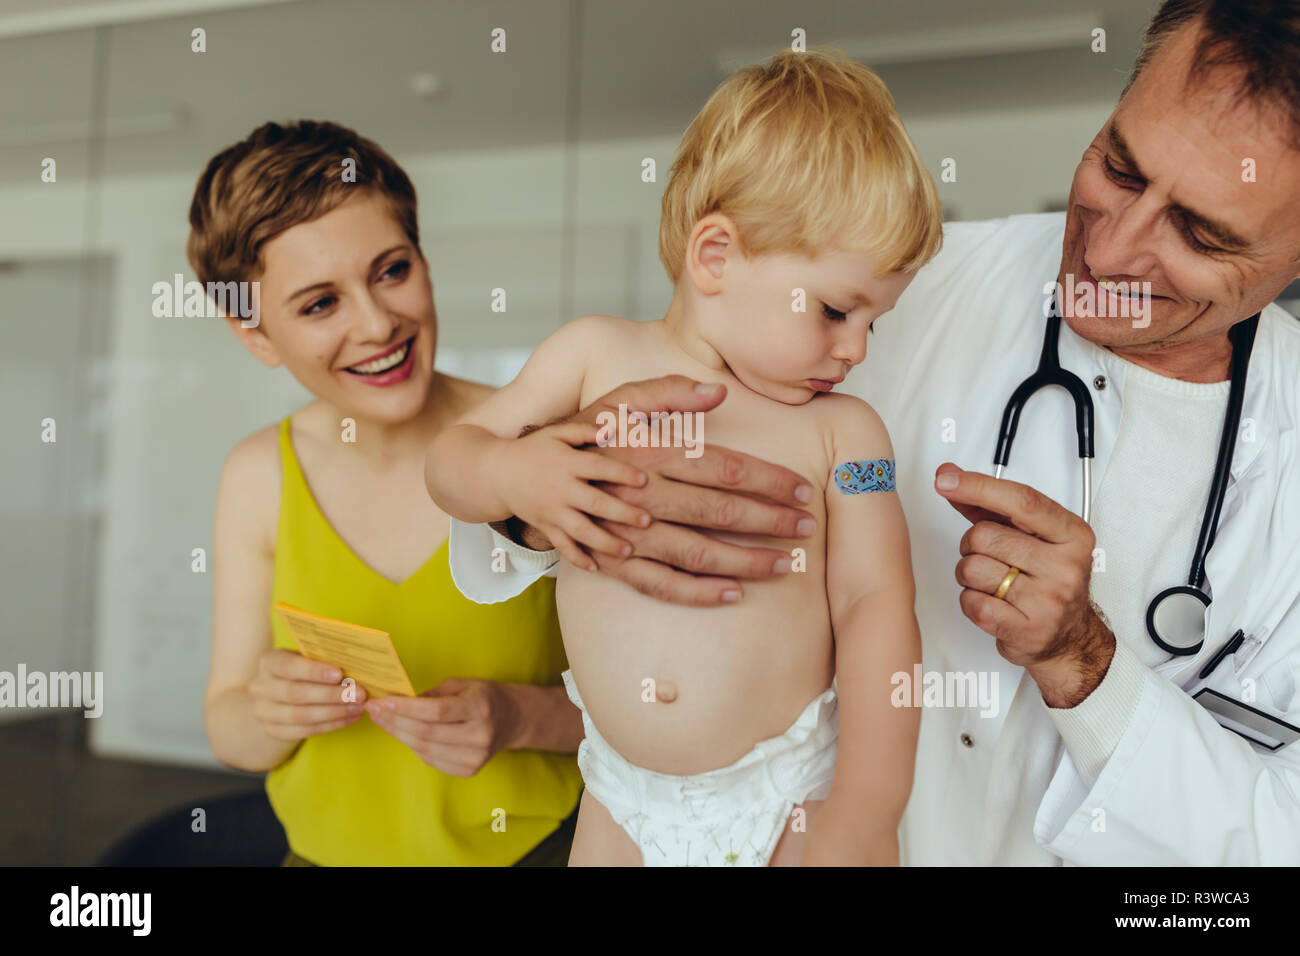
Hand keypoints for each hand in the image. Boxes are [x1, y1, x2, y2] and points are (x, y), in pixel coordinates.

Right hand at [246, 648, 366, 740]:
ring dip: (334, 712)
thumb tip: (356, 666)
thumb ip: (323, 660)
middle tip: (358, 694)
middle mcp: (260, 687)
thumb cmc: (301, 671)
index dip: (314, 671)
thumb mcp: (306, 659)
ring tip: (357, 708)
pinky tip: (348, 719)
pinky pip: (303, 731)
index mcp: (269, 662)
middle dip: (330, 695)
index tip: (339, 674)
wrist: (277, 696)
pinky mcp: (273, 730)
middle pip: (296, 694)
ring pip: (300, 715)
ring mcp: (264, 711)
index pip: (289, 666)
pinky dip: (329, 725)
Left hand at [364, 677, 519, 775]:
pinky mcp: (469, 770)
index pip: (436, 711)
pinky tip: (404, 734)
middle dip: (394, 722)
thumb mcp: (461, 685)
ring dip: (398, 735)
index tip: (382, 702)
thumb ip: (431, 694)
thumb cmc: (482, 697)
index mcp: (480, 707)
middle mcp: (480, 735)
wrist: (512, 720)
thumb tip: (395, 703)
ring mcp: (475, 757)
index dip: (405, 708)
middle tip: (374, 711)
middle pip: (427, 733)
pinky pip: (431, 760)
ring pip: (424, 749)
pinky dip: (413, 747)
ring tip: (382, 721)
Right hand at [491, 419, 651, 571]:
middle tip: (647, 520)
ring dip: (606, 543)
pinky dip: (577, 559)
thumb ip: (583, 431)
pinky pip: (562, 546)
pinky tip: (596, 568)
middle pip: (595, 504)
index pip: (598, 468)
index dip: (621, 474)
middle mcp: (560, 490)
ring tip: (629, 551)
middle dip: (622, 513)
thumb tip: (610, 429)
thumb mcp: (555, 434)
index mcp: (566, 464)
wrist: (496, 475)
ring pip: (581, 532)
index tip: (644, 480)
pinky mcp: (545, 527)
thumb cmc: (533, 450)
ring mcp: (552, 512)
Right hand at [539, 375, 816, 605]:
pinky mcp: (612, 562)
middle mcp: (639, 496)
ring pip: (695, 553)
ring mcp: (624, 534)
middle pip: (716, 512)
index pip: (721, 467)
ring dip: (744, 561)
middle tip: (808, 528)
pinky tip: (733, 593)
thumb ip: (668, 393)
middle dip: (769, 522)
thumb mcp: (617, 401)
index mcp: (647, 453)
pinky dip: (698, 593)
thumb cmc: (580, 434)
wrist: (520, 475)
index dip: (766, 479)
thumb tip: (720, 391)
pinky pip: (661, 584)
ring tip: (785, 565)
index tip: (802, 489)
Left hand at [934, 462, 1114, 707]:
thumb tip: (950, 475)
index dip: (979, 486)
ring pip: (971, 569)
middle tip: (989, 557)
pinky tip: (992, 603)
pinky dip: (971, 601)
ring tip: (992, 582)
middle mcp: (1066, 566)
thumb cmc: (1044, 578)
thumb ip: (989, 505)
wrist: (1068, 636)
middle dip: (971, 545)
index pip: (1022, 501)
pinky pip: (972, 602)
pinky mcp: (1028, 631)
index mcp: (1072, 534)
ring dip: (969, 575)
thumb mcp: (1029, 536)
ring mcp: (1049, 600)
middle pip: (984, 536)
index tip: (946, 479)